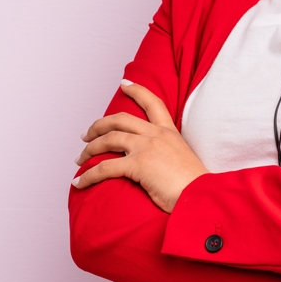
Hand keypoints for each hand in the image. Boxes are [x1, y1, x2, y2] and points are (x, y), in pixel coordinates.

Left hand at [72, 80, 208, 212]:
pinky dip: (88, 176)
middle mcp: (156, 135)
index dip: (137, 91)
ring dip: (89, 149)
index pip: (153, 103)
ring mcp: (146, 148)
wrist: (201, 197)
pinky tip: (79, 183)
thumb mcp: (184, 160)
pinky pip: (104, 168)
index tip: (124, 84)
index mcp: (170, 132)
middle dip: (98, 125)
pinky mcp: (138, 165)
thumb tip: (156, 164)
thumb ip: (169, 155)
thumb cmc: (195, 187)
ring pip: (109, 139)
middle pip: (120, 119)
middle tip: (86, 135)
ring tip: (80, 159)